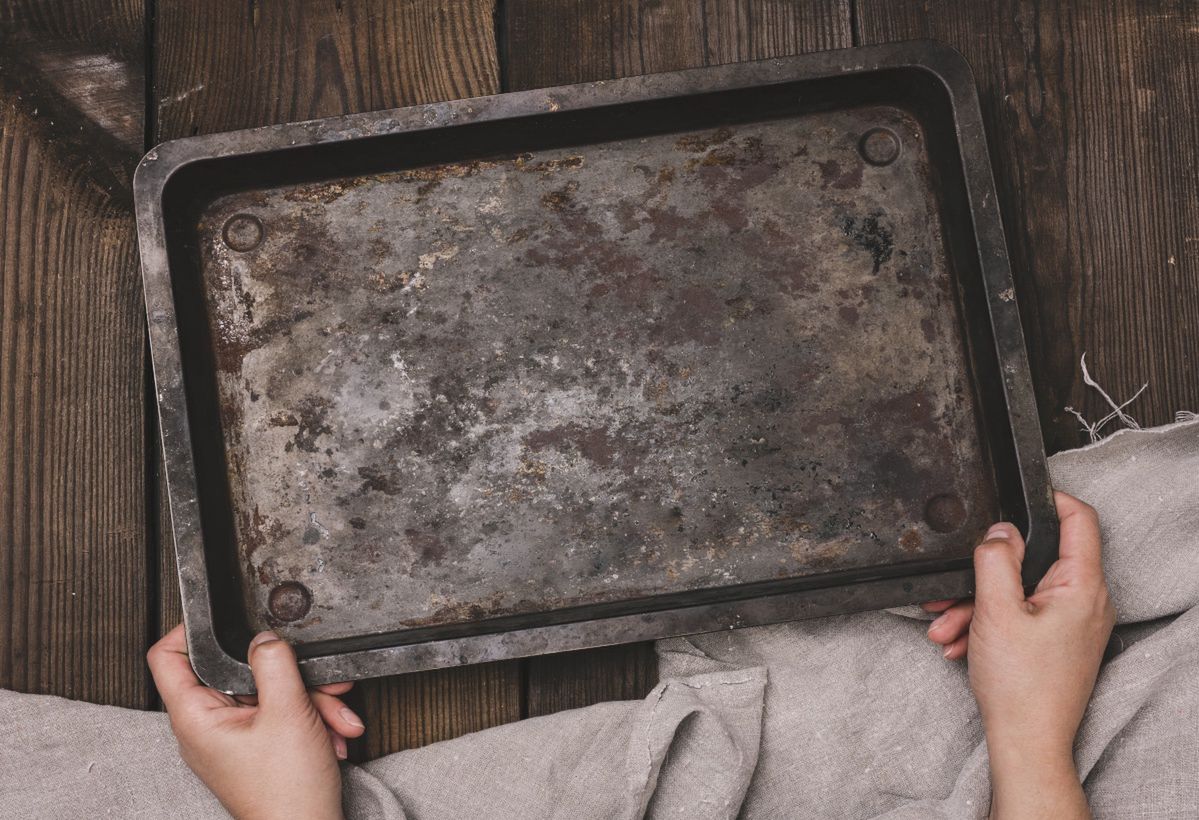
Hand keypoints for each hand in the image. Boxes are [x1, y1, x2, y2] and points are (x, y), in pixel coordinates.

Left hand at [147, 625, 365, 819]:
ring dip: (309, 698)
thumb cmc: (287, 793)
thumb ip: (274, 663)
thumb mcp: (288, 712)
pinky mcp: (256, 748)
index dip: (189, 629)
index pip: (167, 657)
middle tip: (312, 675)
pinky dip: (309, 718)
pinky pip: (279, 715)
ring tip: (335, 716)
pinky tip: (334, 731)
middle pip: (235, 673)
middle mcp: (206, 727)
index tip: (223, 617)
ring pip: (266, 693)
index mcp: (196, 717)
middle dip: (285, 672)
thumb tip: (264, 636)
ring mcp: (232, 739)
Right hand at [923, 492, 1114, 819]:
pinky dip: (988, 622)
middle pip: (1035, 560)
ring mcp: (1073, 623)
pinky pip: (1021, 616)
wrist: (1027, 743)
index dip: (1048, 500)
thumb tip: (1000, 530)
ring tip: (946, 625)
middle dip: (986, 571)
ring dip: (977, 603)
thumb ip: (995, 559)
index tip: (1015, 497)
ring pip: (1021, 591)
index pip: (1080, 519)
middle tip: (955, 584)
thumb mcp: (995, 609)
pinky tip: (961, 641)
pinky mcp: (1058, 642)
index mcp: (1082, 586)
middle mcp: (1086, 602)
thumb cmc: (1021, 686)